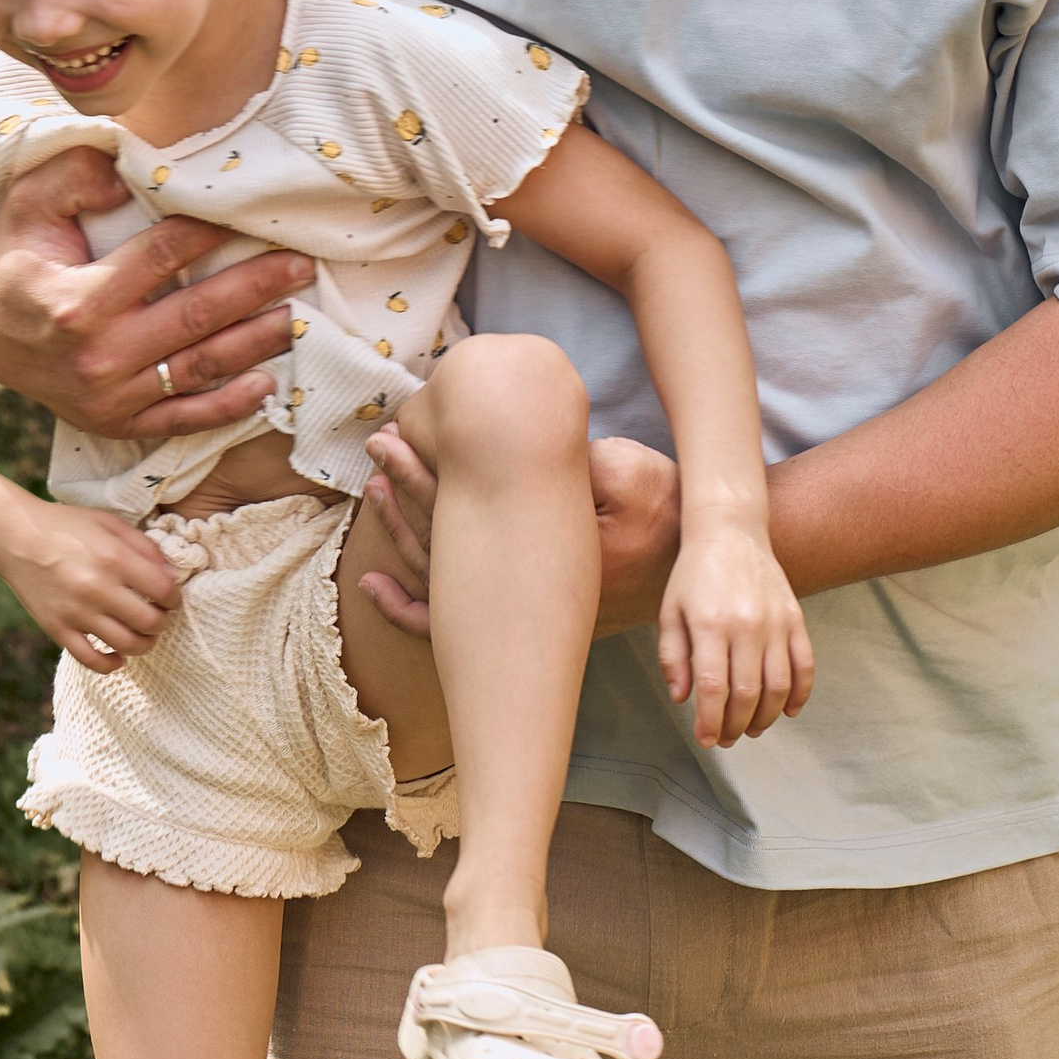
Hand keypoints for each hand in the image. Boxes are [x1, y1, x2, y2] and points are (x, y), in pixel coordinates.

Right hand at [0, 148, 309, 441]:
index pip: (162, 256)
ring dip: (257, 343)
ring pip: (200, 367)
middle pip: (197, 314)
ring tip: (298, 316)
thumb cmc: (14, 258)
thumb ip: (74, 176)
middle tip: (301, 264)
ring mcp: (110, 396)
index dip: (209, 231)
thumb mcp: (26, 203)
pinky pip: (182, 419)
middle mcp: (99, 354)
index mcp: (78, 299)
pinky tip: (267, 386)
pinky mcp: (117, 422)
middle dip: (256, 286)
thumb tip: (125, 173)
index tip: (247, 213)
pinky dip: (228, 408)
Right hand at [0, 502, 183, 671]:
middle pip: (150, 623)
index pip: (164, 592)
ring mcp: (76, 613)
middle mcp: (98, 589)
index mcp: (114, 558)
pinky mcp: (58, 628)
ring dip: (144, 644)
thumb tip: (171, 575)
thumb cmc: (66, 526)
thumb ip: (144, 547)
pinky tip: (117, 656)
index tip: (170, 598)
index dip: (175, 598)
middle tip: (158, 617)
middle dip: (162, 623)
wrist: (15, 536)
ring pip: (126, 645)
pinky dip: (111, 664)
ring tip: (142, 635)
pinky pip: (91, 660)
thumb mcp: (110, 523)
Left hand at [358, 426, 685, 638]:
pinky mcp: (518, 613)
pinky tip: (372, 587)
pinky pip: (447, 623)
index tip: (396, 435)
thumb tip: (507, 447)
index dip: (424, 472)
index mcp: (543, 551)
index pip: (465, 510)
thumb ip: (572, 463)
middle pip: (440, 544)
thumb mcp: (629, 475)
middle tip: (376, 449)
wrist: (685, 562)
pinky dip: (406, 609)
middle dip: (402, 493)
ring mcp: (516, 609)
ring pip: (438, 580)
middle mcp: (520, 591)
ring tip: (373, 488)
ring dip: (399, 534)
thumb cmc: (660, 509)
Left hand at [659, 520, 815, 746]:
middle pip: (748, 693)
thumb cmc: (694, 574)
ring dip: (766, 717)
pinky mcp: (795, 617)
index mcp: (710, 625)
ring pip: (779, 685)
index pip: (714, 688)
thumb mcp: (670, 612)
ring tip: (752, 729)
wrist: (730, 531)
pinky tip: (787, 711)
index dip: (710, 721)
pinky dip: (800, 694)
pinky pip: (805, 664)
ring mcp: (775, 622)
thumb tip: (682, 698)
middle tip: (726, 738)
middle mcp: (746, 625)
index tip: (706, 739)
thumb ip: (673, 657)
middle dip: (736, 725)